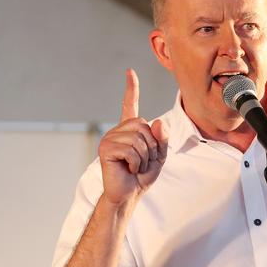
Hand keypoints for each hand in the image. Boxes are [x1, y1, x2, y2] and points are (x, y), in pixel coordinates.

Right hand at [98, 68, 168, 205]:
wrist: (129, 194)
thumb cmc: (141, 176)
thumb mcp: (159, 156)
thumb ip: (161, 139)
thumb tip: (157, 122)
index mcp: (130, 130)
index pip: (130, 105)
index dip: (131, 88)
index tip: (130, 72)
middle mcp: (118, 130)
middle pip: (144, 126)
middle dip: (150, 147)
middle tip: (141, 162)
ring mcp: (110, 138)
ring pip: (139, 139)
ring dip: (143, 157)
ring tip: (134, 166)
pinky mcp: (105, 148)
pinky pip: (131, 150)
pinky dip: (136, 162)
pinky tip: (128, 168)